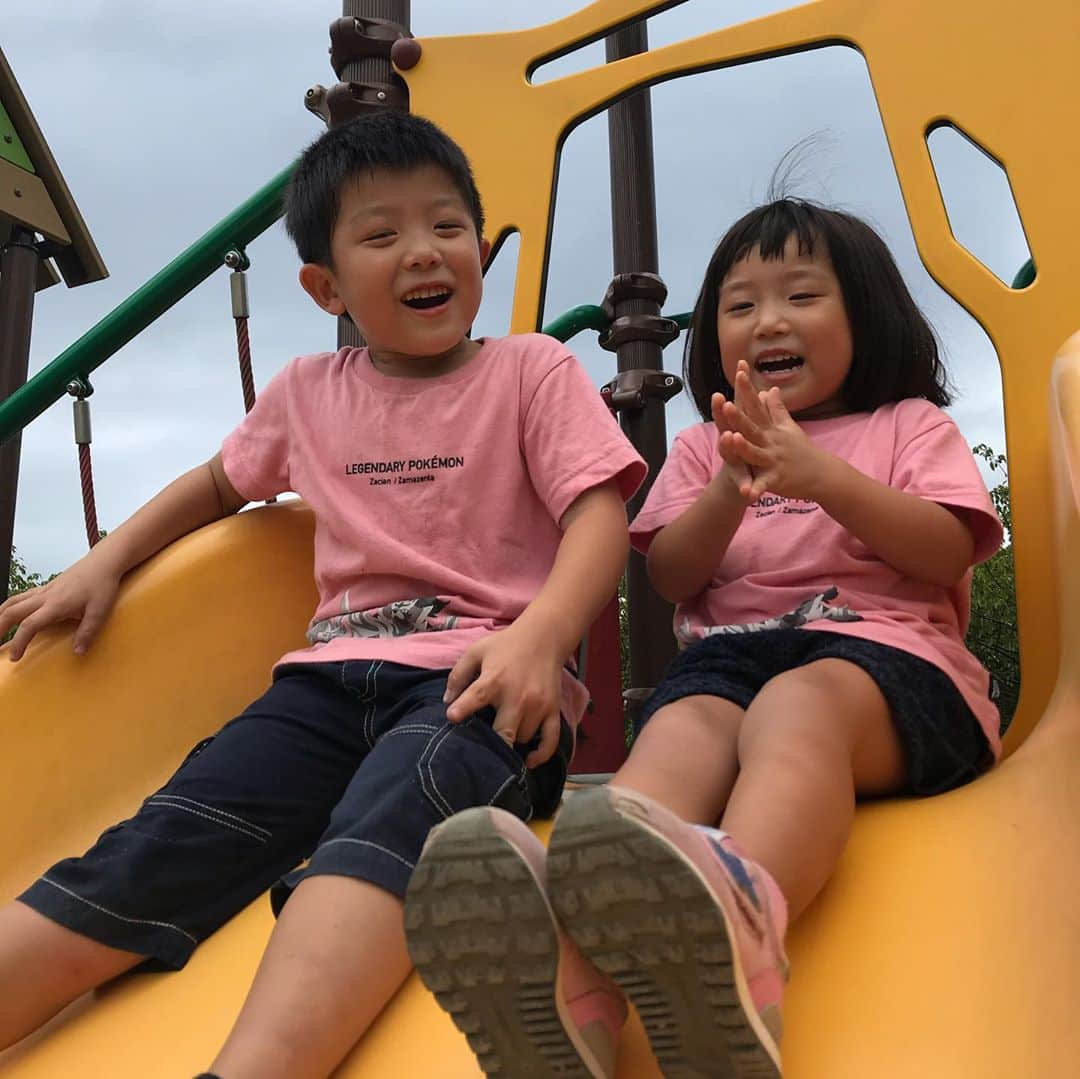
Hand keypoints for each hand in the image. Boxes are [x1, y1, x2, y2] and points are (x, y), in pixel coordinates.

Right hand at [0, 560, 121, 660]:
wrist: (103, 562)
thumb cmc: (102, 585)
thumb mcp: (100, 611)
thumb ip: (88, 632)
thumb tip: (78, 652)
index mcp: (55, 605)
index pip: (29, 625)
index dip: (19, 642)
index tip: (15, 657)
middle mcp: (44, 596)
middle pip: (12, 612)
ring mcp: (44, 590)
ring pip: (13, 601)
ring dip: (1, 615)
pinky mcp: (47, 587)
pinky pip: (22, 596)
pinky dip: (11, 605)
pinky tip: (12, 613)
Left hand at [443, 622, 563, 766]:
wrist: (544, 637)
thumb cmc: (505, 646)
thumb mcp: (476, 651)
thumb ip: (458, 675)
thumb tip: (447, 701)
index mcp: (495, 680)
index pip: (476, 698)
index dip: (463, 710)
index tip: (452, 719)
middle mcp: (518, 696)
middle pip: (504, 732)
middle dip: (490, 745)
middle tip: (479, 750)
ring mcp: (538, 706)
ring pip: (523, 738)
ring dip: (512, 741)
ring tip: (502, 737)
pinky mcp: (553, 710)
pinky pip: (550, 740)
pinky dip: (541, 755)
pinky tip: (529, 761)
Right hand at [711, 391, 755, 500]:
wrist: (738, 485)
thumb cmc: (745, 452)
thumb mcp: (750, 429)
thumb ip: (753, 409)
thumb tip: (758, 388)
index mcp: (737, 429)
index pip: (738, 403)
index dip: (739, 386)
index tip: (741, 365)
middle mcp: (730, 443)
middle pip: (724, 424)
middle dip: (721, 412)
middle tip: (719, 398)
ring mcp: (733, 462)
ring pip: (729, 453)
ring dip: (727, 446)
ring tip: (727, 437)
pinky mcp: (739, 481)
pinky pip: (742, 485)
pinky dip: (746, 488)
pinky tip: (748, 492)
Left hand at [719, 363, 830, 500]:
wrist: (823, 473)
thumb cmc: (802, 450)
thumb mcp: (788, 427)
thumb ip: (776, 409)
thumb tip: (769, 389)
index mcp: (771, 429)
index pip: (757, 405)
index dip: (747, 390)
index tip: (739, 371)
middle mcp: (771, 441)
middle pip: (753, 427)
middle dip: (739, 416)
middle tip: (725, 404)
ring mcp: (774, 460)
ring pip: (756, 453)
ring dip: (744, 447)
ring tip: (731, 439)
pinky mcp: (776, 479)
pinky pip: (763, 485)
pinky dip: (756, 489)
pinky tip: (746, 494)